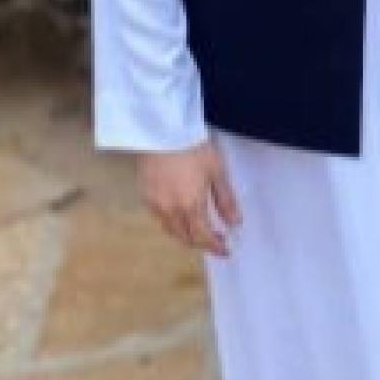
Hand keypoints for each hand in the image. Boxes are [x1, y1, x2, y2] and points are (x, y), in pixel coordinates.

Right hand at [137, 139, 241, 256]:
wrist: (162, 129)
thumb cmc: (193, 148)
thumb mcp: (217, 171)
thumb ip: (225, 200)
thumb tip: (235, 224)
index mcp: (191, 206)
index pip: (203, 237)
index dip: (215, 247)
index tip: (226, 250)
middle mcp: (170, 210)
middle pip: (185, 238)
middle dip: (201, 243)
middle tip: (215, 239)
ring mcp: (154, 204)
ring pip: (170, 230)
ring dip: (186, 234)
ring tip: (199, 227)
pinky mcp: (144, 194)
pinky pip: (160, 218)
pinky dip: (172, 222)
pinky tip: (180, 213)